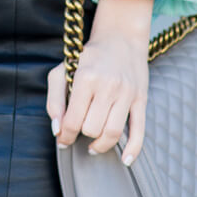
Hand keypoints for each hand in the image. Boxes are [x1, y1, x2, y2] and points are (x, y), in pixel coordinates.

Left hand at [46, 0, 150, 166]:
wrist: (121, 37)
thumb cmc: (88, 57)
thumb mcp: (62, 71)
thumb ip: (54, 100)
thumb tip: (57, 130)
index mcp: (86, 78)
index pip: (72, 120)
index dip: (64, 135)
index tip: (62, 139)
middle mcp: (107, 86)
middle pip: (91, 129)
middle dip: (82, 134)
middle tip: (80, 131)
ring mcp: (127, 94)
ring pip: (112, 133)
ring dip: (100, 145)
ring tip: (93, 145)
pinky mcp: (141, 99)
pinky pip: (139, 131)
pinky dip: (133, 150)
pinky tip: (124, 160)